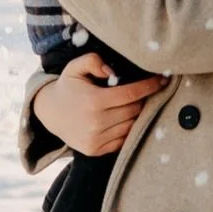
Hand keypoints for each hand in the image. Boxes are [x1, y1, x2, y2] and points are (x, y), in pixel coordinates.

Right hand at [31, 53, 165, 155]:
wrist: (50, 114)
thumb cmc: (68, 87)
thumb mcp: (74, 67)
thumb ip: (92, 61)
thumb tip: (112, 72)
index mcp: (94, 101)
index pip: (131, 94)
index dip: (149, 86)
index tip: (162, 80)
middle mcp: (96, 123)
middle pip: (135, 111)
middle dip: (143, 100)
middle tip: (145, 92)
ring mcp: (96, 139)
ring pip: (131, 126)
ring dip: (137, 116)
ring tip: (135, 105)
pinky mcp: (96, 150)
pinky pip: (123, 140)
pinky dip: (128, 130)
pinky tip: (124, 119)